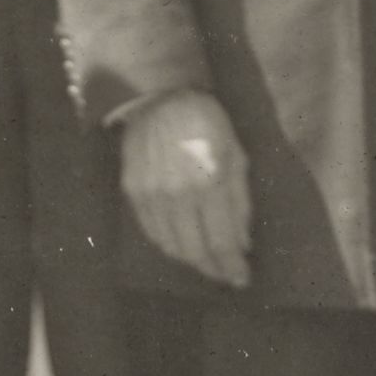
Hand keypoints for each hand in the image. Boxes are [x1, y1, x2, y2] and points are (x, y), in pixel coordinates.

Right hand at [119, 89, 250, 288]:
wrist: (162, 96)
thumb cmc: (208, 123)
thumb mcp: (236, 156)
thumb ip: (239, 203)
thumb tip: (242, 244)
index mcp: (209, 182)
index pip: (221, 242)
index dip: (232, 267)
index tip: (241, 279)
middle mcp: (177, 193)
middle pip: (195, 251)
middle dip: (213, 269)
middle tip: (225, 275)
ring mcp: (151, 193)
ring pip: (170, 246)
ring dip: (191, 259)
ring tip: (206, 261)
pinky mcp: (133, 190)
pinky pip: (151, 230)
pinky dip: (168, 244)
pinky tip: (182, 243)